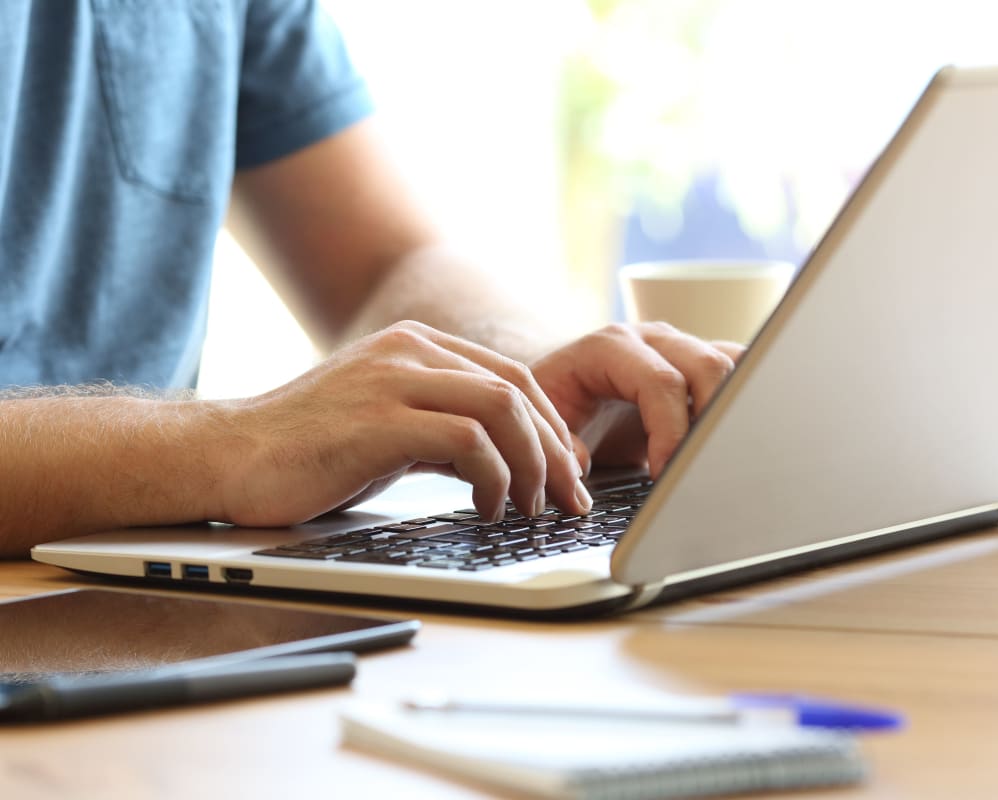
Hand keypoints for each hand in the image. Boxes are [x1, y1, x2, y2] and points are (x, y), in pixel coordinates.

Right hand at [216, 321, 588, 526]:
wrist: (229, 457)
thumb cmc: (308, 450)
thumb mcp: (389, 428)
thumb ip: (443, 431)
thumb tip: (503, 463)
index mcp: (415, 346)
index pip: (510, 377)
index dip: (550, 426)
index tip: (566, 471)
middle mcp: (409, 351)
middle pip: (517, 389)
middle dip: (554, 448)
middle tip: (569, 497)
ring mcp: (393, 380)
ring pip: (501, 409)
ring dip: (532, 464)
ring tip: (532, 508)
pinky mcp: (379, 420)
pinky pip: (467, 442)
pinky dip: (494, 478)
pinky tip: (488, 508)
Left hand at [530, 323, 743, 478]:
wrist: (560, 386)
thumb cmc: (552, 403)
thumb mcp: (541, 423)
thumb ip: (557, 445)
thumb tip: (579, 465)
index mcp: (610, 347)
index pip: (660, 382)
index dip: (670, 432)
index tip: (664, 475)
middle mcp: (652, 340)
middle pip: (708, 366)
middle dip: (712, 423)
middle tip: (698, 470)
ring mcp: (681, 348)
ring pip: (734, 364)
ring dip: (736, 410)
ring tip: (719, 456)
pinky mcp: (699, 366)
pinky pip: (740, 371)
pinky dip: (746, 403)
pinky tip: (737, 439)